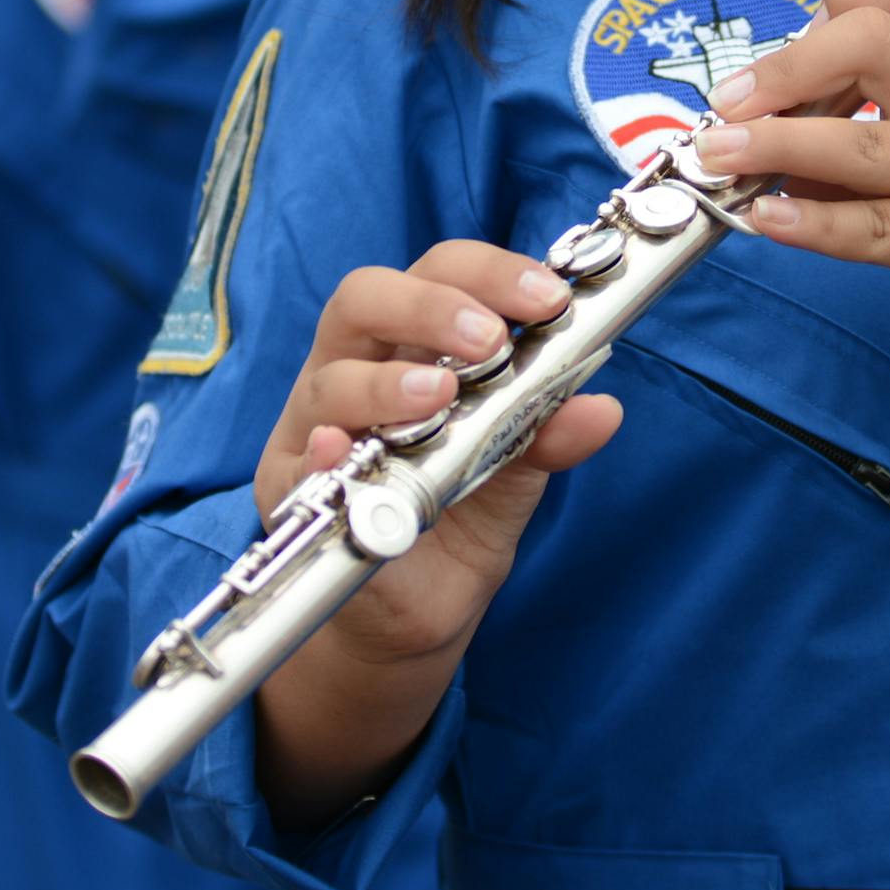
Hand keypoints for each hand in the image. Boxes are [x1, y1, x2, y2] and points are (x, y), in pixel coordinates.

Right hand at [252, 242, 618, 828]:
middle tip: (488, 342)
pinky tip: (346, 454)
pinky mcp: (287, 488)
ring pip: (331, 379)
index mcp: (409, 343)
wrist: (406, 616)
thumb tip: (602, 408)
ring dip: (386, 384)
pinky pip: (298, 463)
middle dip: (430, 309)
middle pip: (365, 299)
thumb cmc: (452, 517)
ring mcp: (313, 425)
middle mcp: (352, 367)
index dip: (488, 273)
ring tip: (437, 400)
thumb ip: (544, 433)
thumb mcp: (512, 473)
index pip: (437, 273)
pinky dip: (324, 453)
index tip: (548, 297)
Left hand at [692, 0, 889, 366]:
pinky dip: (813, 224)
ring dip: (775, 145)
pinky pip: (879, 229)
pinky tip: (767, 217)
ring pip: (864, 144)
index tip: (794, 40)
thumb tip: (759, 131)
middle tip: (729, 102)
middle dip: (788, 66)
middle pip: (874, 44)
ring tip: (718, 155)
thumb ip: (857, 124)